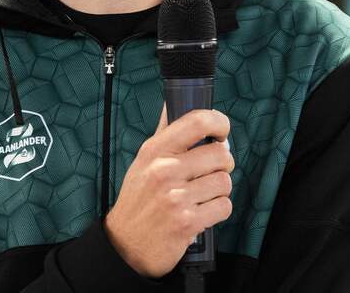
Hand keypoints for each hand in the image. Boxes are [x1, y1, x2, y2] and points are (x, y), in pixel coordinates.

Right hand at [104, 107, 234, 277]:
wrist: (124, 246)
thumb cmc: (138, 201)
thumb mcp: (143, 162)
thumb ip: (164, 133)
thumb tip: (173, 102)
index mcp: (155, 151)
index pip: (197, 121)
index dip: (219, 122)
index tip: (222, 130)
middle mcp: (164, 171)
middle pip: (221, 154)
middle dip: (222, 165)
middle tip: (209, 173)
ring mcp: (175, 197)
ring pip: (225, 181)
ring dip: (218, 191)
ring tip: (200, 196)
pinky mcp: (187, 222)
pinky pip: (224, 206)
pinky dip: (217, 211)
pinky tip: (201, 213)